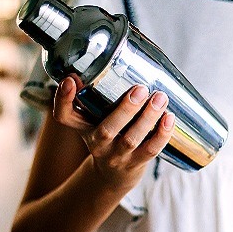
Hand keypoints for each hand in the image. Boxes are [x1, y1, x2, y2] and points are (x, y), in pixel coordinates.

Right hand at [53, 77, 173, 190]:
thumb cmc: (108, 135)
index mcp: (83, 127)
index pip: (64, 116)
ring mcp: (117, 156)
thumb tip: (114, 57)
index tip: (70, 80)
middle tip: (140, 89)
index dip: (63, 99)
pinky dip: (162, 134)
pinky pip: (151, 150)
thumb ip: (99, 94)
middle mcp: (97, 143)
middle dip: (124, 109)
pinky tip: (170, 118)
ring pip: (131, 139)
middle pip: (106, 130)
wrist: (114, 174)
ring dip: (148, 118)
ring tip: (161, 98)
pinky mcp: (136, 163)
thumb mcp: (94, 118)